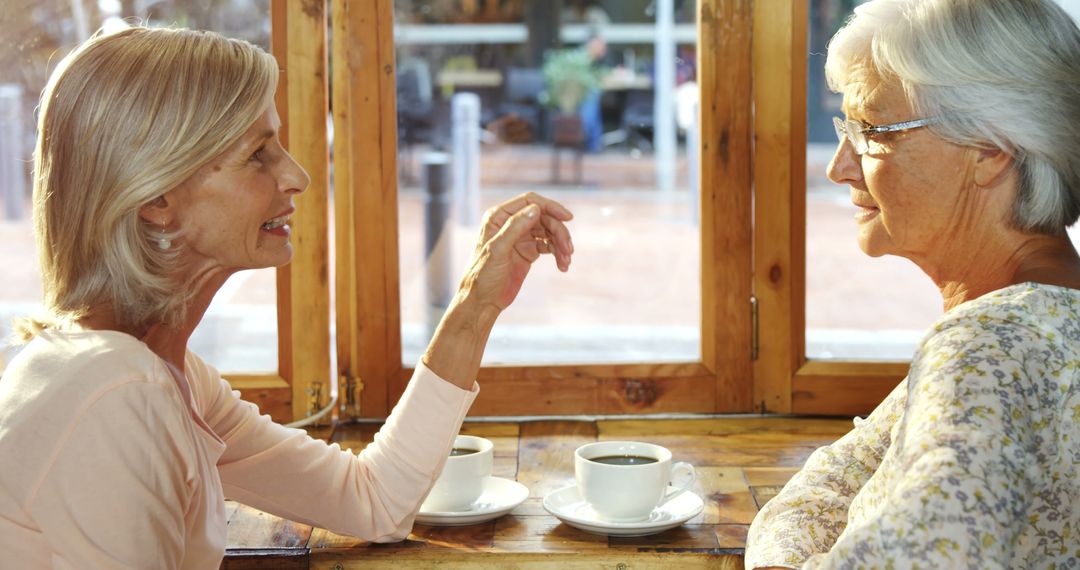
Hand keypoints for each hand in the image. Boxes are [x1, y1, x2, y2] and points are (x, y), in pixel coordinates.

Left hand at [421, 192, 572, 388]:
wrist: (483, 301)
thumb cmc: (483, 276)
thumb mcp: (498, 250)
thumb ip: (515, 227)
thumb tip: (536, 209)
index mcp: (499, 217)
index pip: (529, 202)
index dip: (550, 207)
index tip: (567, 218)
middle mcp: (510, 223)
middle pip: (543, 217)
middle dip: (558, 231)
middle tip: (568, 249)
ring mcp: (520, 237)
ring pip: (548, 231)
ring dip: (561, 243)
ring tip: (566, 260)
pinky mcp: (528, 251)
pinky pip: (549, 245)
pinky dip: (558, 253)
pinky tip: (563, 265)